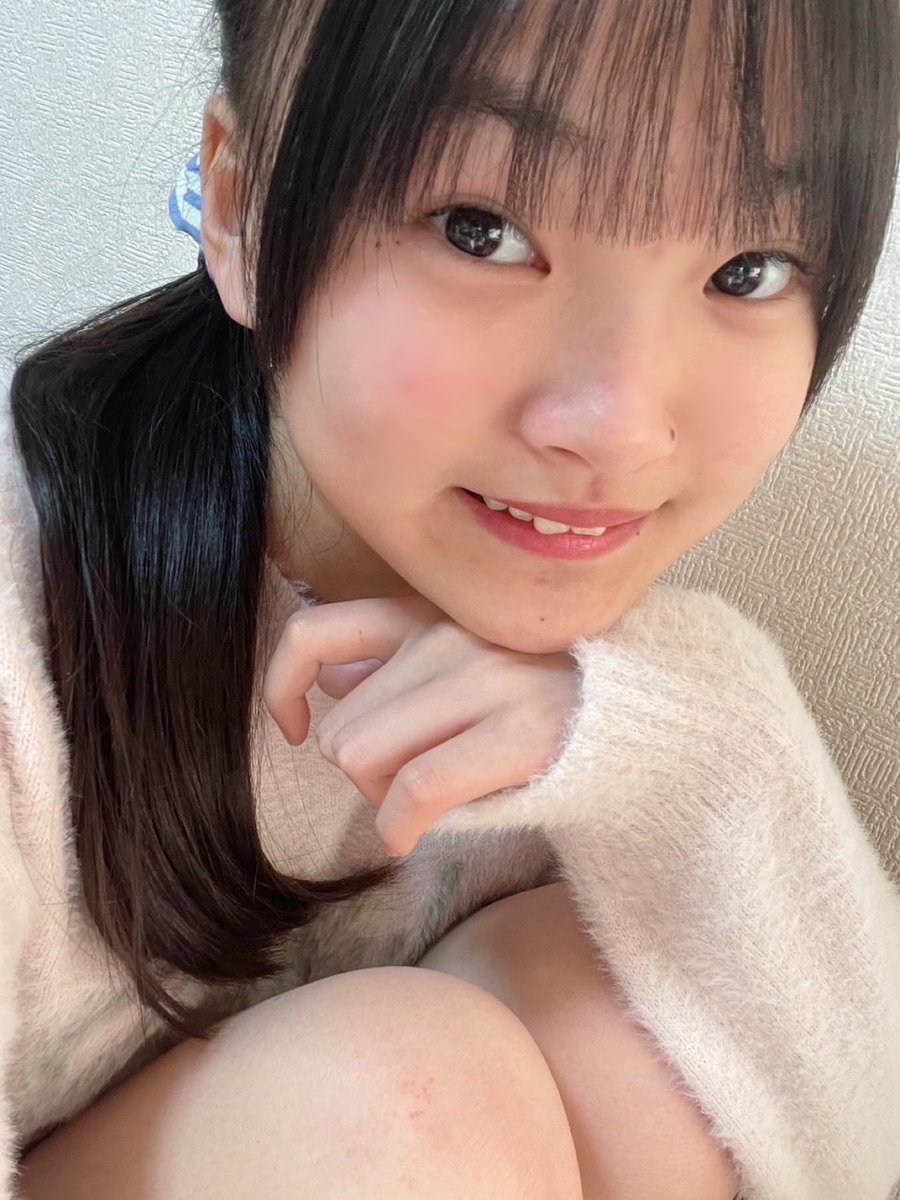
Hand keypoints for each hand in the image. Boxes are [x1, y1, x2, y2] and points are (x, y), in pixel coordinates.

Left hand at [262, 594, 580, 856]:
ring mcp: (485, 678)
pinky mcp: (519, 731)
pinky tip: (413, 838)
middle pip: (342, 728)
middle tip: (408, 785)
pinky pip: (414, 790)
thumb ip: (398, 664)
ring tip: (426, 802)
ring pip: (362, 757)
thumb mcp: (467, 664)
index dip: (284, 688)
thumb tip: (328, 678)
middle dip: (361, 772)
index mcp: (430, 614)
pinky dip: (399, 828)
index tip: (300, 729)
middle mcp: (449, 635)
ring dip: (381, 798)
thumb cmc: (547, 703)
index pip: (316, 633)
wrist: (648, 720)